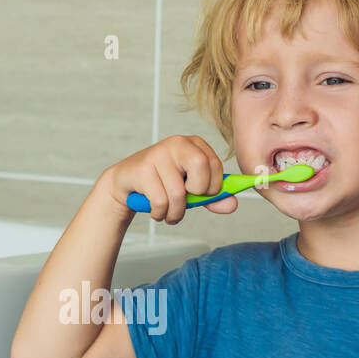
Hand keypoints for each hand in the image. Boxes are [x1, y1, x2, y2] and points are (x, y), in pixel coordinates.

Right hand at [101, 134, 237, 223]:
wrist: (126, 184)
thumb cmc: (163, 184)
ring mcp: (158, 154)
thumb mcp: (191, 190)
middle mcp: (177, 143)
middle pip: (201, 166)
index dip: (214, 187)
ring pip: (178, 193)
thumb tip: (232, 205)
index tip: (204, 195)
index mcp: (194, 144)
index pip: (216, 164)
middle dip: (198, 192)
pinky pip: (160, 201)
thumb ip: (212, 197)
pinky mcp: (142, 169)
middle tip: (187, 200)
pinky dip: (160, 214)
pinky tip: (156, 210)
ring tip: (169, 213)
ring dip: (175, 213)